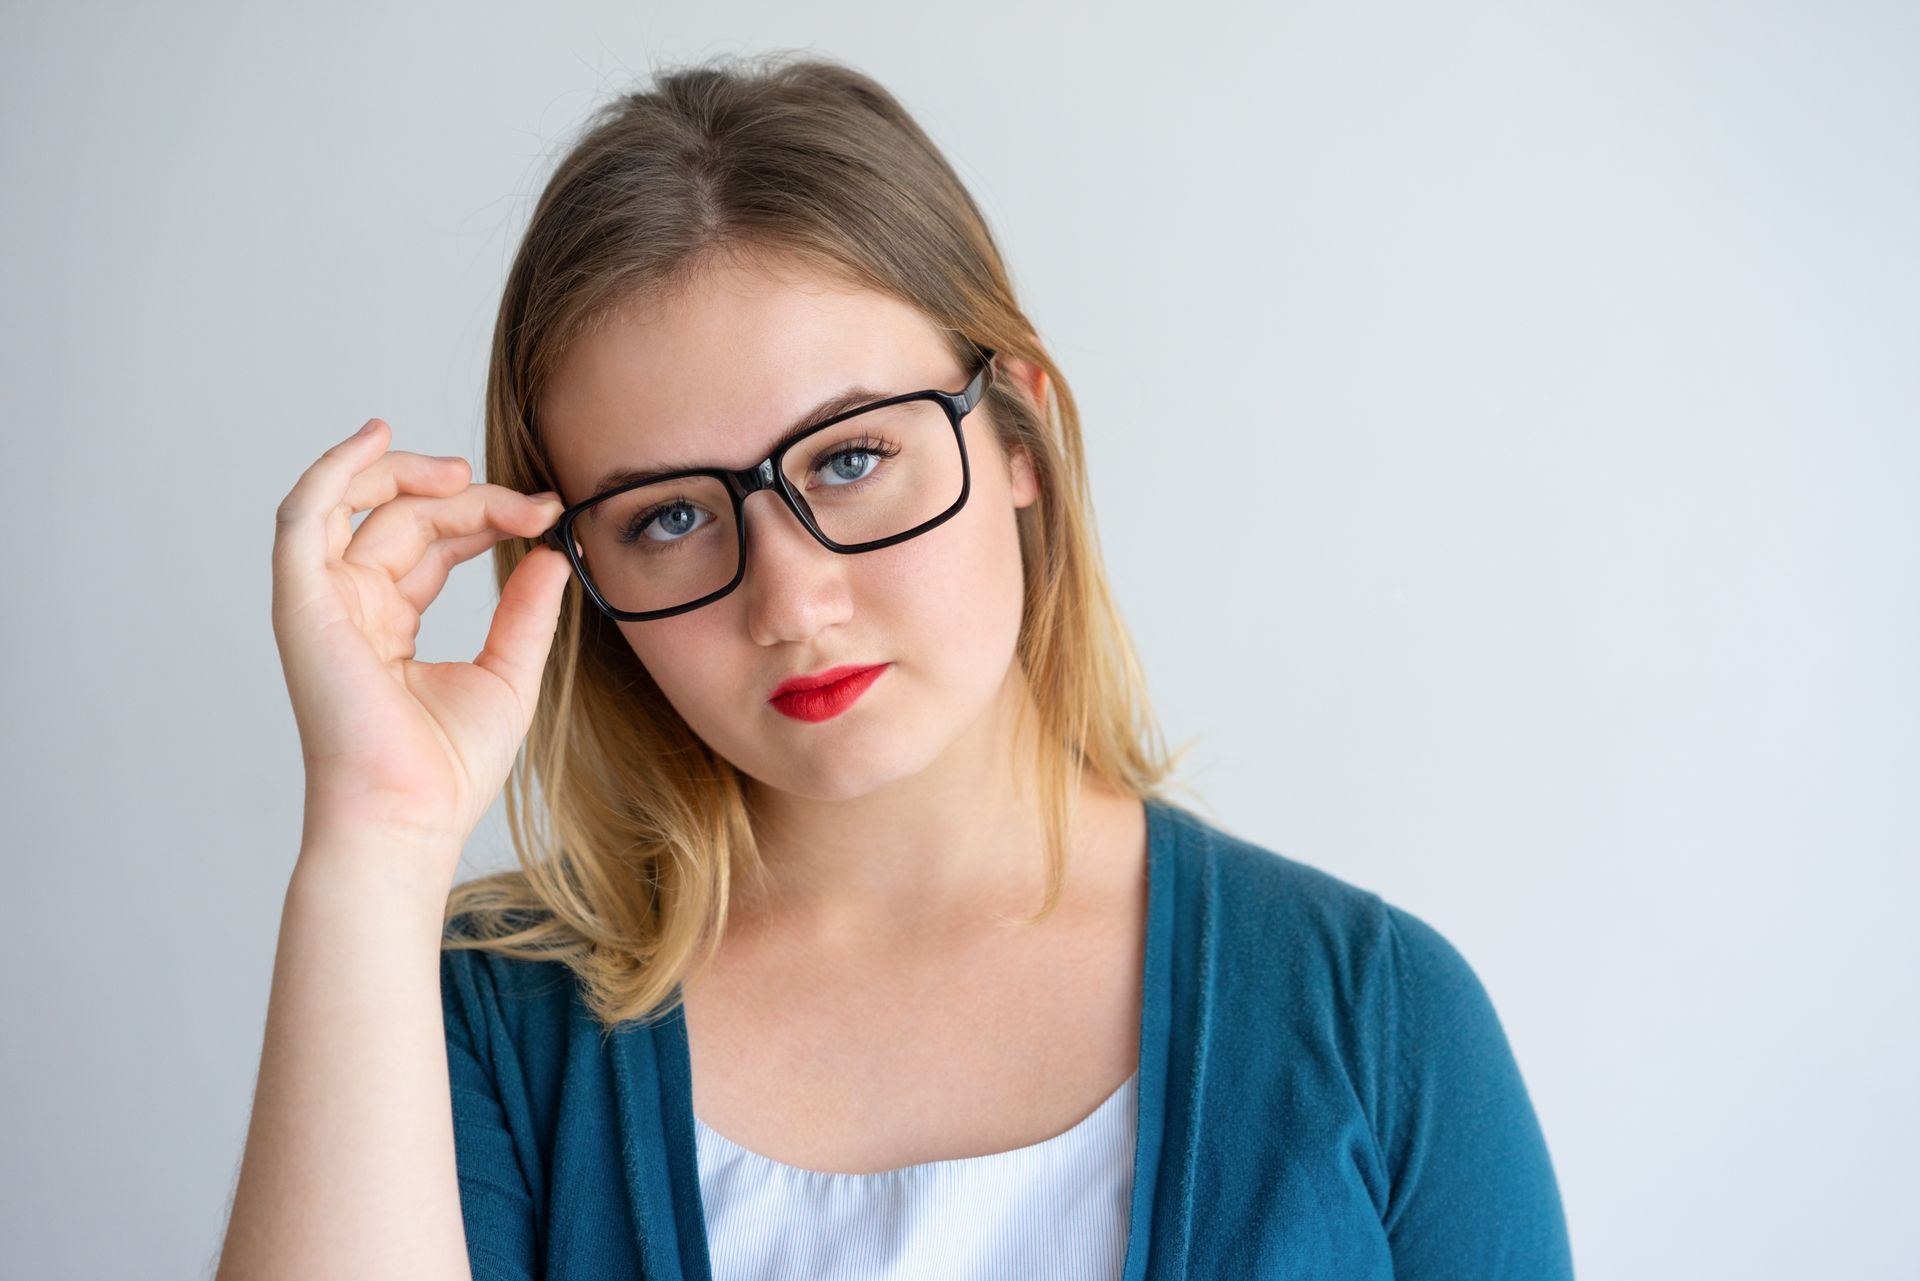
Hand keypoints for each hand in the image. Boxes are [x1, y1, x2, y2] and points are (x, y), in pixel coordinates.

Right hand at [271, 417, 571, 863]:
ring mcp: (322, 602)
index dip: (487, 515)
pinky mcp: (302, 603)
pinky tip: (377, 436)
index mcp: (390, 623)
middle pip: (404, 517)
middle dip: (468, 497)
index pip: (433, 542)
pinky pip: (304, 515)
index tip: (548, 512)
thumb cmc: (448, 769)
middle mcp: (351, 606)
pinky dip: (335, 469)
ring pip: (356, 504)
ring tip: (465, 471)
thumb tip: (554, 552)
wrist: (409, 818)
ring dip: (407, 472)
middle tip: (529, 502)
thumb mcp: (509, 673)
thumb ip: (526, 610)